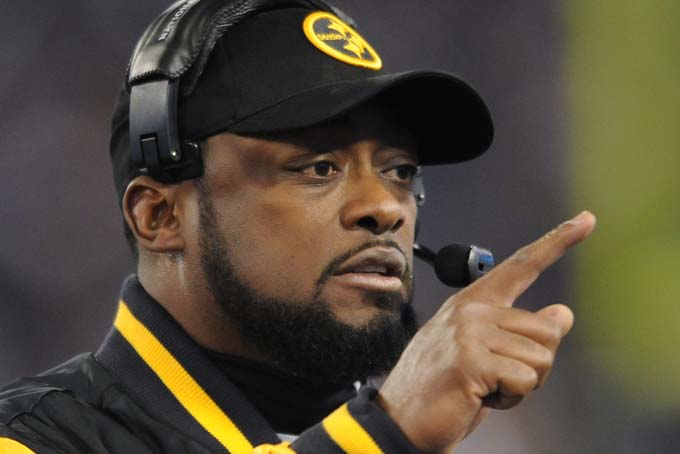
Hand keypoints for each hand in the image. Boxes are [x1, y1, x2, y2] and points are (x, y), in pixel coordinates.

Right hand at [378, 211, 596, 452]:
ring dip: (521, 386)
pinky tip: (479, 397)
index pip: (521, 266)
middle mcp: (471, 309)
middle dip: (534, 365)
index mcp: (473, 302)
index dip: (557, 242)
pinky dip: (511, 399)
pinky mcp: (471, 359)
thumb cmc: (444, 387)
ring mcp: (469, 331)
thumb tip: (563, 313)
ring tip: (482, 388)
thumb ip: (522, 331)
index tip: (587, 220)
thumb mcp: (487, 354)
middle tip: (495, 378)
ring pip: (541, 358)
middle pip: (547, 330)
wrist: (403, 419)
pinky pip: (525, 380)